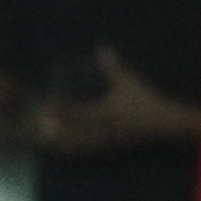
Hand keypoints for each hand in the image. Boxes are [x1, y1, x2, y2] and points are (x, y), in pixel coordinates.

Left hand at [35, 49, 178, 154]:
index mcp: (103, 113)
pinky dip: (72, 152)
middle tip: (37, 127)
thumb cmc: (145, 100)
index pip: (75, 112)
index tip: (46, 104)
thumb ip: (113, 66)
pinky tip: (62, 151)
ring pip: (77, 145)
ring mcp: (104, 141)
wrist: (163, 123)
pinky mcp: (108, 147)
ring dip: (60, 144)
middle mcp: (100, 130)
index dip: (59, 108)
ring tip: (43, 142)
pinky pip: (86, 152)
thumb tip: (102, 48)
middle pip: (72, 133)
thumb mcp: (129, 82)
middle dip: (54, 131)